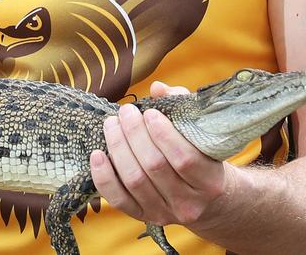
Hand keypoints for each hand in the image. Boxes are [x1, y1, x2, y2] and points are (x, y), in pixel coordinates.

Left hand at [90, 81, 233, 230]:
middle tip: (126, 112)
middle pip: (155, 166)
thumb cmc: (202, 155)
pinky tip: (97, 154)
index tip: (149, 112)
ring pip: (135, 181)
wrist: (209, 200)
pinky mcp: (144, 217)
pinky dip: (104, 177)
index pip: (185, 159)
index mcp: (209, 181)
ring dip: (118, 148)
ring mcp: (165, 213)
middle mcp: (188, 203)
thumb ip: (181, 105)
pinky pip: (119, 199)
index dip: (163, 134)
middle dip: (135, 134)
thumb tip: (157, 88)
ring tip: (112, 124)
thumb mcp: (200, 132)